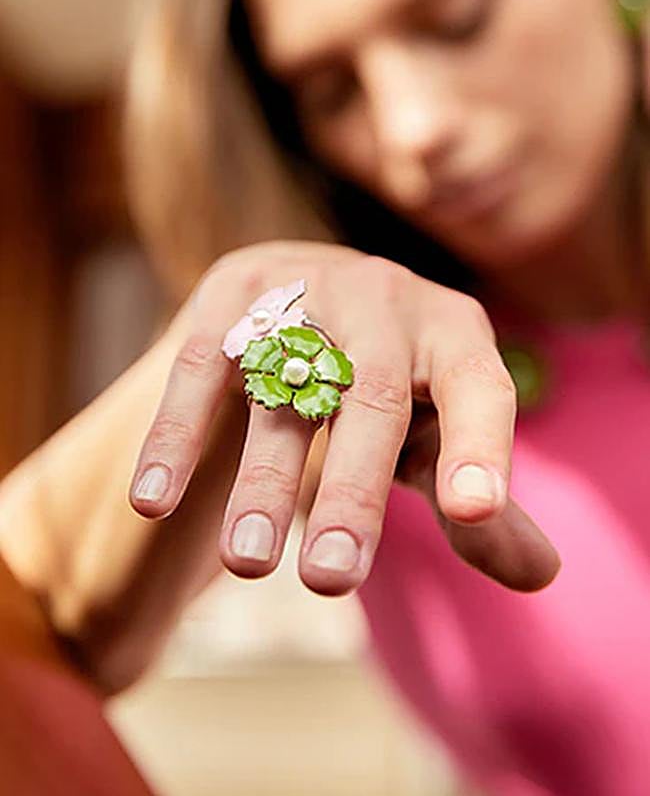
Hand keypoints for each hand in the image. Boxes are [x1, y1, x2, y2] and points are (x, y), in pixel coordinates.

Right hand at [130, 241, 560, 595]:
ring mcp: (308, 286)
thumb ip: (479, 502)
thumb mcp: (439, 434)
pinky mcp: (237, 289)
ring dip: (263, 476)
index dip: (481, 447)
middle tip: (329, 581)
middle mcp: (387, 299)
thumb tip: (542, 575)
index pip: (481, 388)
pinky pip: (201, 365)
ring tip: (247, 563)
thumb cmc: (391, 386)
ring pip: (283, 387)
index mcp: (454, 332)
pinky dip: (177, 434)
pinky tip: (153, 503)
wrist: (311, 291)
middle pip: (373, 396)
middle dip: (352, 490)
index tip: (472, 512)